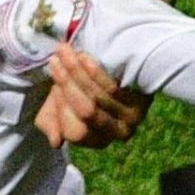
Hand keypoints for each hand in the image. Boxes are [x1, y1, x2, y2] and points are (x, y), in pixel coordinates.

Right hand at [34, 45, 151, 149]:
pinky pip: (113, 87)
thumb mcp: (57, 109)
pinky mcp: (144, 100)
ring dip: (77, 72)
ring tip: (64, 52)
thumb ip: (51, 124)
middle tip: (54, 61)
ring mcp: (133, 117)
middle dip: (67, 84)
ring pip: (98, 96)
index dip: (61, 109)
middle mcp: (118, 134)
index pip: (75, 132)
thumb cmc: (79, 92)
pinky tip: (84, 57)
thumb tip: (56, 142)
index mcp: (98, 140)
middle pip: (87, 111)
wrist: (108, 72)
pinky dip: (95, 72)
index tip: (52, 85)